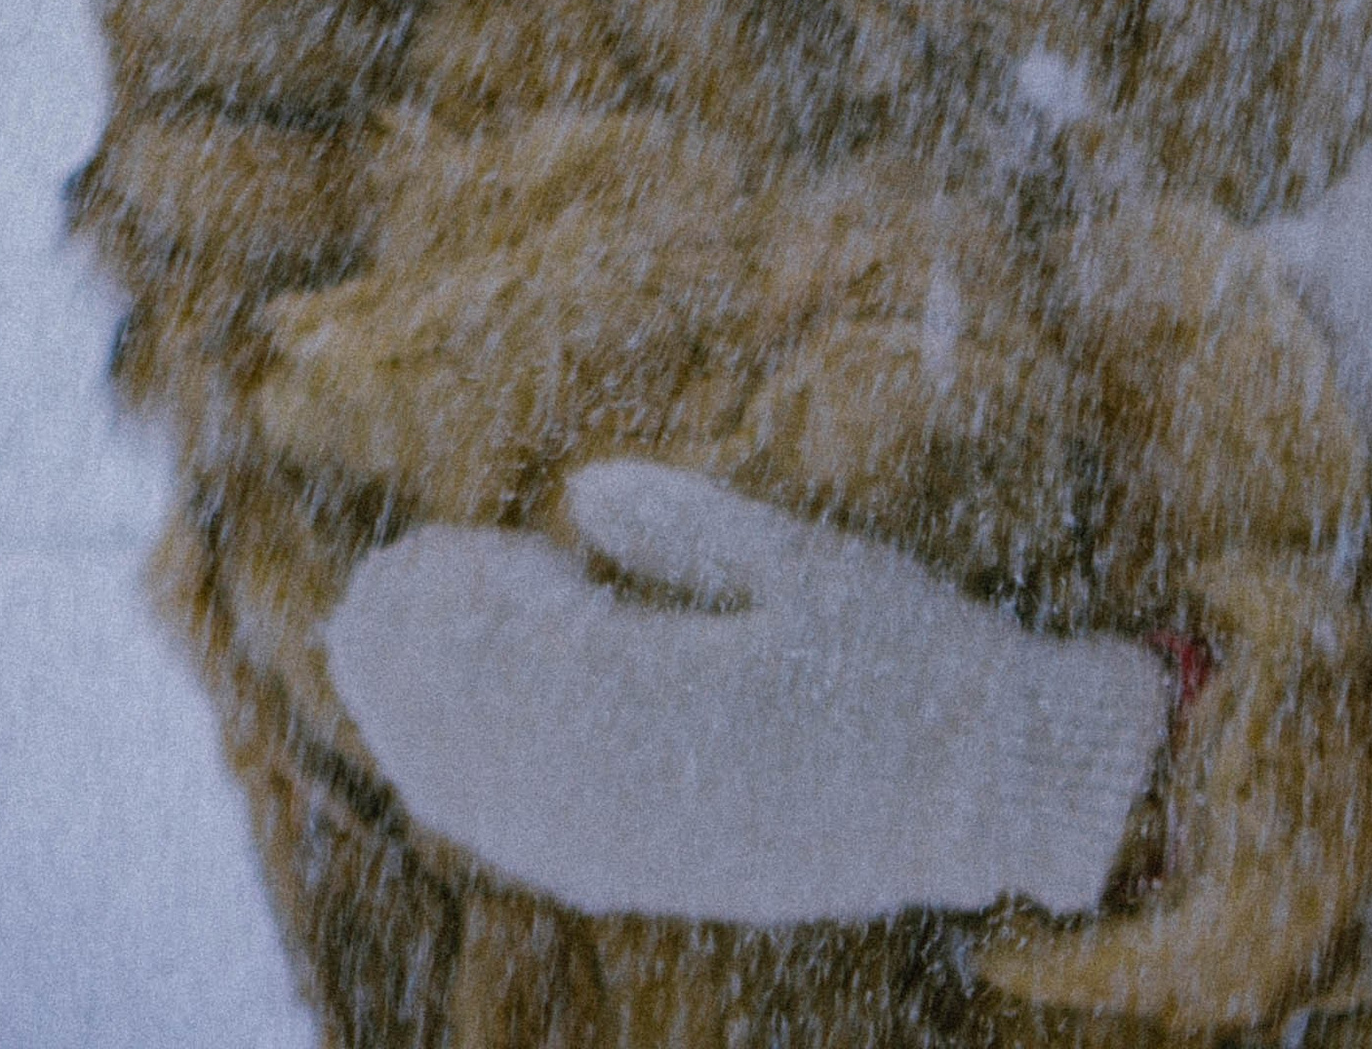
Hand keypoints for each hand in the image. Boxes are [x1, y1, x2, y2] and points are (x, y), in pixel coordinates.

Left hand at [323, 462, 1168, 925]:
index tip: (426, 544)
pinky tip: (440, 753)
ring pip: (485, 795)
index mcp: (672, 704)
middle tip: (384, 582)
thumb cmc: (907, 658)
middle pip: (477, 727)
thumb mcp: (804, 564)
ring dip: (422, 720)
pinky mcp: (655, 876)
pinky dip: (466, 788)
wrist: (986, 794)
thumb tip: (576, 495)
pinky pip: (528, 842)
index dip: (456, 601)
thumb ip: (685, 529)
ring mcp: (638, 849)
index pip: (515, 652)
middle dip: (416, 653)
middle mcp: (635, 793)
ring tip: (389, 649)